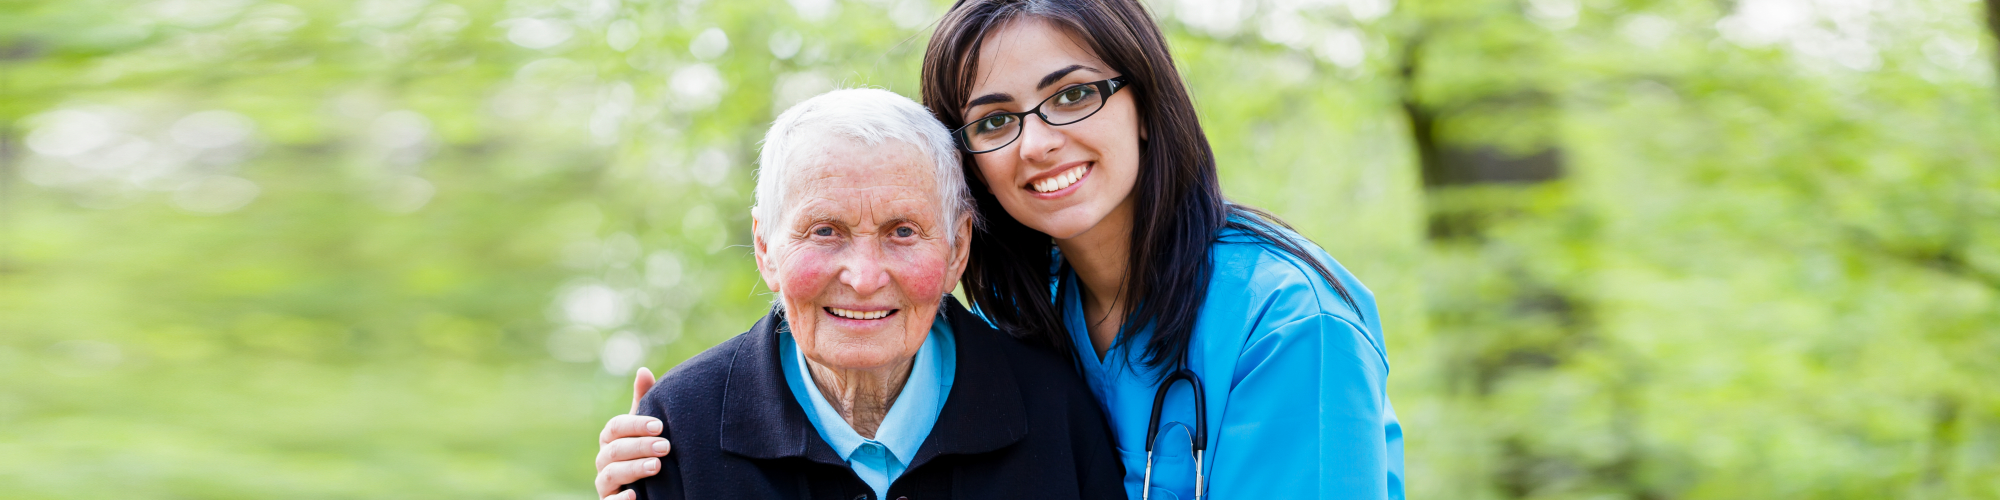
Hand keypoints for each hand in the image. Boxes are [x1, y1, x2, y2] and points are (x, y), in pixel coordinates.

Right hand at [595, 367, 668, 499]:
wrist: (649, 489)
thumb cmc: (646, 451)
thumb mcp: (646, 428)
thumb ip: (644, 402)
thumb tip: (643, 371)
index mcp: (611, 439)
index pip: (616, 427)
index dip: (636, 425)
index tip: (660, 425)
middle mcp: (604, 460)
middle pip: (615, 450)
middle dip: (640, 447)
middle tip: (665, 447)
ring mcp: (605, 483)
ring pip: (610, 474)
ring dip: (633, 469)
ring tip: (656, 467)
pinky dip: (619, 499)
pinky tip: (634, 496)